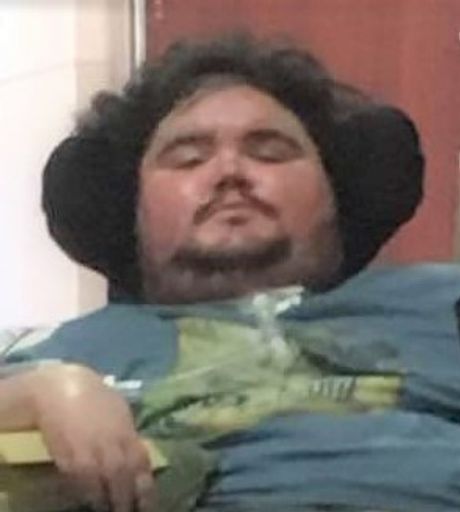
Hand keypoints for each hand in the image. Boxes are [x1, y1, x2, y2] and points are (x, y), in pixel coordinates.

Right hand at [26, 363, 154, 511]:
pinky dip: (89, 496)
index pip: (142, 465)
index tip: (148, 504)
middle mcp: (112, 446)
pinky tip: (92, 503)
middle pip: (125, 480)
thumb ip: (128, 434)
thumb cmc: (92, 397)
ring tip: (113, 510)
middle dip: (128, 501)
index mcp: (127, 432)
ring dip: (109, 503)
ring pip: (104, 488)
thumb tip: (136, 451)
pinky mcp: (69, 461)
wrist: (60, 390)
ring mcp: (91, 455)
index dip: (146, 487)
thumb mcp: (118, 411)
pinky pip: (82, 486)